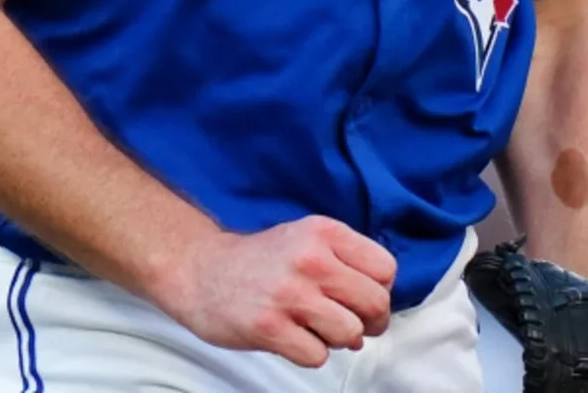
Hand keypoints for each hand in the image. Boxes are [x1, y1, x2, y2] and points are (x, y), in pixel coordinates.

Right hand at [151, 215, 397, 367]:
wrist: (200, 270)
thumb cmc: (261, 261)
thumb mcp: (307, 239)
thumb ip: (347, 263)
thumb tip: (378, 309)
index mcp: (325, 232)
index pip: (386, 269)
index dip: (381, 290)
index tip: (362, 298)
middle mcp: (311, 259)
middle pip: (375, 303)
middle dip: (370, 322)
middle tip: (353, 325)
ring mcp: (289, 295)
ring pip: (350, 334)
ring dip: (339, 340)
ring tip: (318, 329)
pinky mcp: (268, 327)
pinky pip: (317, 356)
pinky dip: (311, 353)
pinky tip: (294, 337)